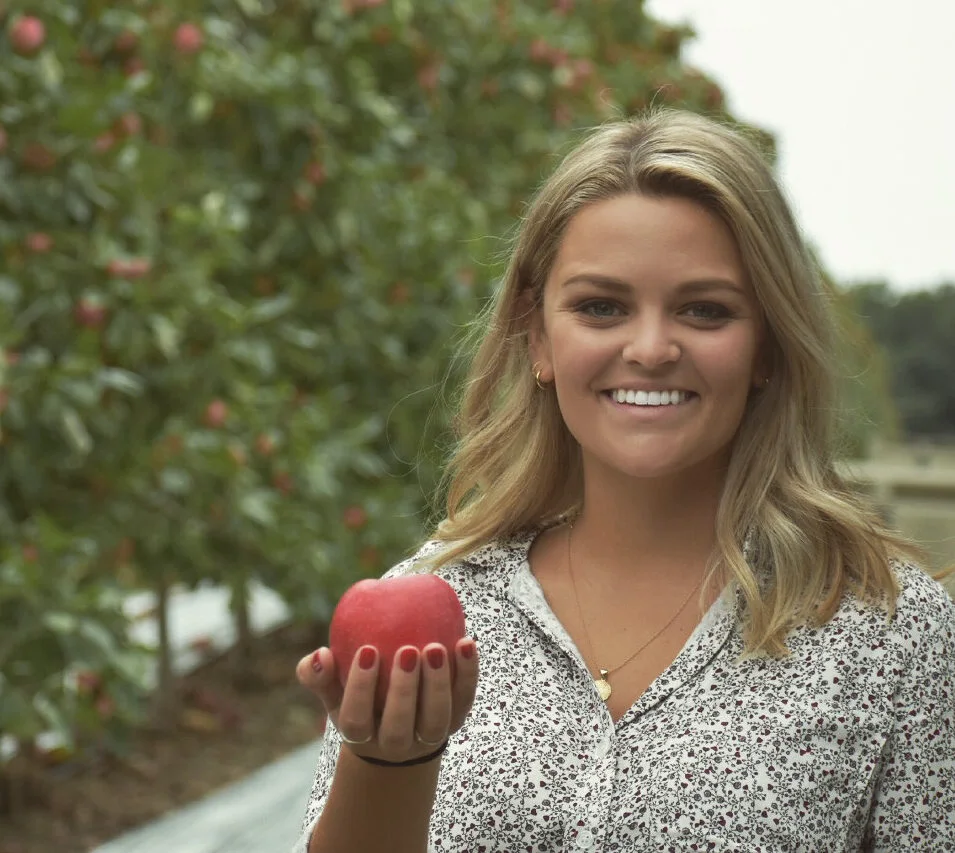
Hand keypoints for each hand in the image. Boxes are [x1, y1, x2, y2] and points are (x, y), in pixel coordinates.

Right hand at [296, 638, 478, 763]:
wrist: (395, 727)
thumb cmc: (359, 699)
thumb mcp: (334, 691)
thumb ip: (318, 674)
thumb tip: (320, 655)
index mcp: (360, 734)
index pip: (356, 719)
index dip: (361, 687)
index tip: (368, 650)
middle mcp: (395, 743)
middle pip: (399, 726)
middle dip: (404, 689)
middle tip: (407, 650)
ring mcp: (428, 735)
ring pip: (436, 719)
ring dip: (438, 684)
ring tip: (436, 648)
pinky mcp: (455, 720)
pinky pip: (464, 700)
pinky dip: (468, 674)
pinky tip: (466, 643)